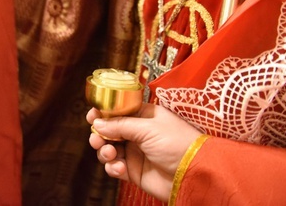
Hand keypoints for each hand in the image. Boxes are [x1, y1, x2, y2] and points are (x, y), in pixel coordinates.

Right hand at [86, 104, 201, 201]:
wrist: (193, 174)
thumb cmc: (178, 144)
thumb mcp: (147, 128)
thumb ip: (120, 125)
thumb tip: (97, 123)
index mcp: (143, 116)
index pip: (117, 111)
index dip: (103, 114)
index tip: (92, 116)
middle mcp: (138, 133)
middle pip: (108, 130)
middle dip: (99, 134)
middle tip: (97, 139)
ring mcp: (135, 152)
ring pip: (108, 149)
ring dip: (104, 151)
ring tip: (110, 154)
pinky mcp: (134, 171)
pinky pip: (114, 167)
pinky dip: (112, 167)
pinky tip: (119, 168)